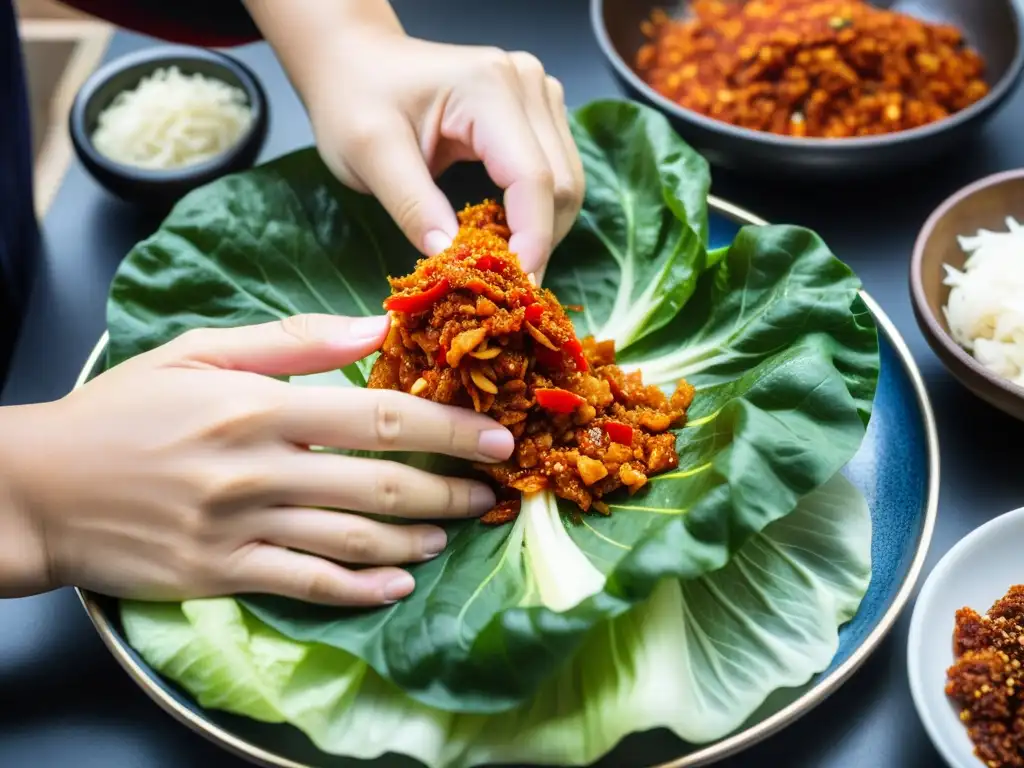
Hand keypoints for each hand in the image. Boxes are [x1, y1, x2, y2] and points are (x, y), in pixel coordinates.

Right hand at [0, 314, 512, 604]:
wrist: (38, 487)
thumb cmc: (122, 410)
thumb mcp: (198, 350)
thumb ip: (292, 340)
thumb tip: (374, 328)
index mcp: (258, 405)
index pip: (379, 417)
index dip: (448, 429)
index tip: (494, 435)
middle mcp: (258, 470)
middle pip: (380, 483)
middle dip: (449, 489)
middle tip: (491, 490)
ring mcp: (241, 528)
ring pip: (354, 538)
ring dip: (415, 537)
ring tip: (452, 531)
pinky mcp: (222, 574)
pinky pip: (307, 584)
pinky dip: (360, 587)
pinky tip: (399, 582)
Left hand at [247, 0, 584, 277]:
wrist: (356, 61)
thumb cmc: (355, 98)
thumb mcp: (368, 154)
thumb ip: (412, 204)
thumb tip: (451, 258)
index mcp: (489, 87)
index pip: (533, 179)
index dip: (531, 241)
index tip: (514, 290)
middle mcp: (527, 83)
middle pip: (561, 186)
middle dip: (537, 243)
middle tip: (501, 289)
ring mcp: (539, 95)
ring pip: (566, 186)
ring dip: (541, 233)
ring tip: (501, 265)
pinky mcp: (538, 111)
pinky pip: (553, 176)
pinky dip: (535, 215)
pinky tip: (504, 236)